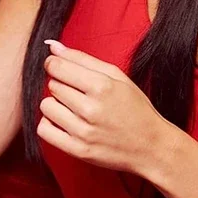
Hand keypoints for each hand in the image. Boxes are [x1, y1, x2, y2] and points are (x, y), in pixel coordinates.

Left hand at [38, 39, 175, 178]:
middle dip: (61, 85)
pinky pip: (44, 130)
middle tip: (78, 93)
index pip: (57, 67)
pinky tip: (64, 123)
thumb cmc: (135, 108)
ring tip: (73, 109)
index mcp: (102, 87)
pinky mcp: (78, 151)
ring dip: (55, 105)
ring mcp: (84, 132)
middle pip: (52, 85)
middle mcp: (91, 109)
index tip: (59, 68)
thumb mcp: (116, 76)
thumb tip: (52, 46)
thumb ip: (82, 58)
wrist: (152, 148)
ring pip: (46, 106)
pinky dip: (50, 125)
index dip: (54, 64)